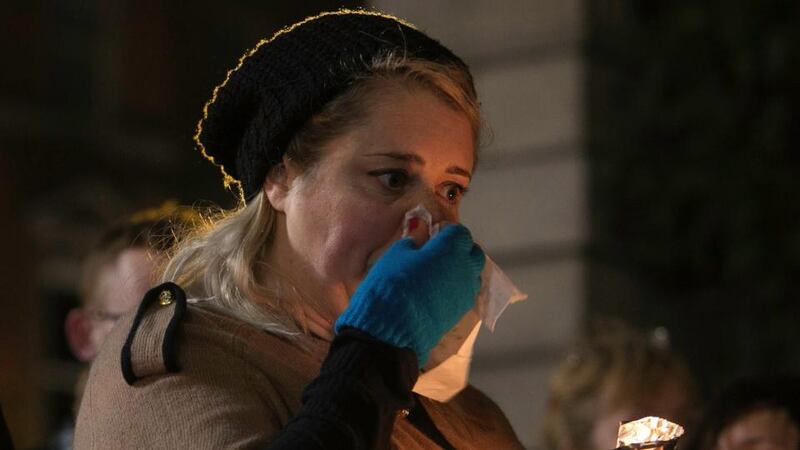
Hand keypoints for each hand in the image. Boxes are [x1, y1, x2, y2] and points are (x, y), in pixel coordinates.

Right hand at [334, 224, 484, 365]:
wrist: (393, 329)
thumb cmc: (392, 284)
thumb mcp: (396, 255)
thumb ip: (412, 241)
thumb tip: (419, 236)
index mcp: (451, 248)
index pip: (460, 232)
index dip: (447, 232)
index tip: (434, 234)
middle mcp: (465, 268)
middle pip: (473, 252)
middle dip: (460, 249)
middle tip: (440, 251)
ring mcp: (466, 291)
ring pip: (473, 274)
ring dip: (462, 269)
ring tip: (440, 272)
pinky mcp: (461, 311)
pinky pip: (466, 292)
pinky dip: (457, 287)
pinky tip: (438, 290)